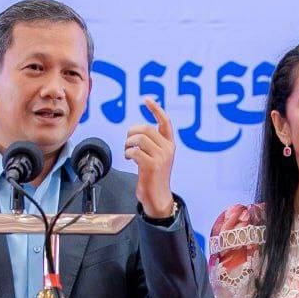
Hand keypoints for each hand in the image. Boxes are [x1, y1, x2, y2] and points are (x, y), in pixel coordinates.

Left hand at [124, 97, 174, 216]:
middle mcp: (168, 149)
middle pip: (145, 128)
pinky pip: (135, 151)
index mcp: (170, 145)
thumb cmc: (153, 177)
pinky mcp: (152, 166)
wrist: (157, 198)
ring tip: (128, 152)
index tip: (146, 99)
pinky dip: (128, 153)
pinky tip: (129, 159)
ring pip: (139, 139)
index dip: (156, 109)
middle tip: (128, 143)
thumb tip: (137, 131)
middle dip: (131, 133)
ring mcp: (161, 157)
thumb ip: (152, 144)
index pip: (165, 122)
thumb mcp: (157, 157)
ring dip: (128, 144)